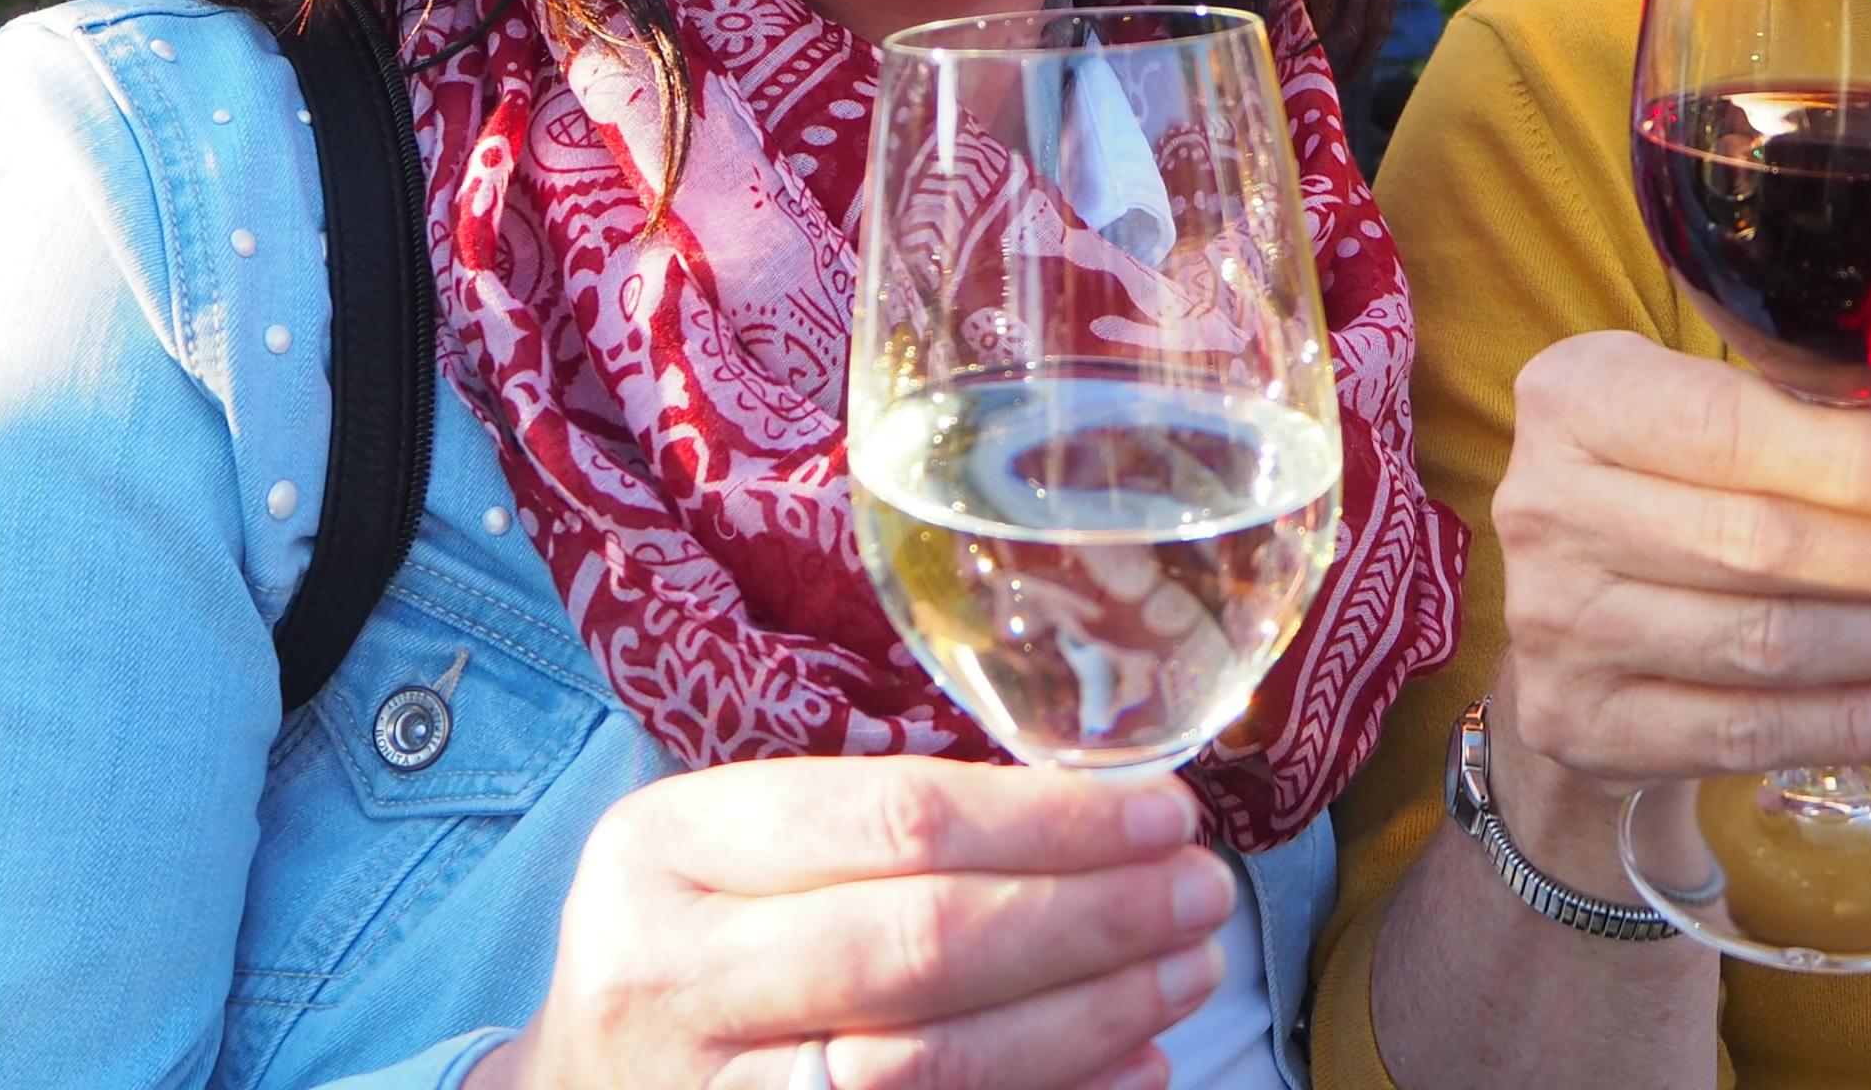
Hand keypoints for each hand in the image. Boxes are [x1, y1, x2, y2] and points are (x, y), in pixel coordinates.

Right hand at [475, 755, 1235, 1089]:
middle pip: (921, 942)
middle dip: (1089, 914)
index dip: (1048, 818)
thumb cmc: (692, 943)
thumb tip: (1093, 807)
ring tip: (1187, 970)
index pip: (893, 820)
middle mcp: (671, 974)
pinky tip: (1132, 1067)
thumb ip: (868, 824)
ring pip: (931, 1062)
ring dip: (1088, 1016)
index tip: (1163, 807)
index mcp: (669, 848)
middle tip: (1201, 888)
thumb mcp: (728, 851)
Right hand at [1483, 333, 1870, 818]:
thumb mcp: (1720, 410)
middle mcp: (1548, 504)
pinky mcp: (1581, 721)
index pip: (1729, 428)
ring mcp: (1555, 623)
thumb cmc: (1673, 488)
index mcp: (1576, 398)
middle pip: (1757, 542)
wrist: (1576, 618)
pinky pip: (1747, 732)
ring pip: (1764, 643)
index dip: (1858, 460)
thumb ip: (1819, 405)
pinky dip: (1862, 722)